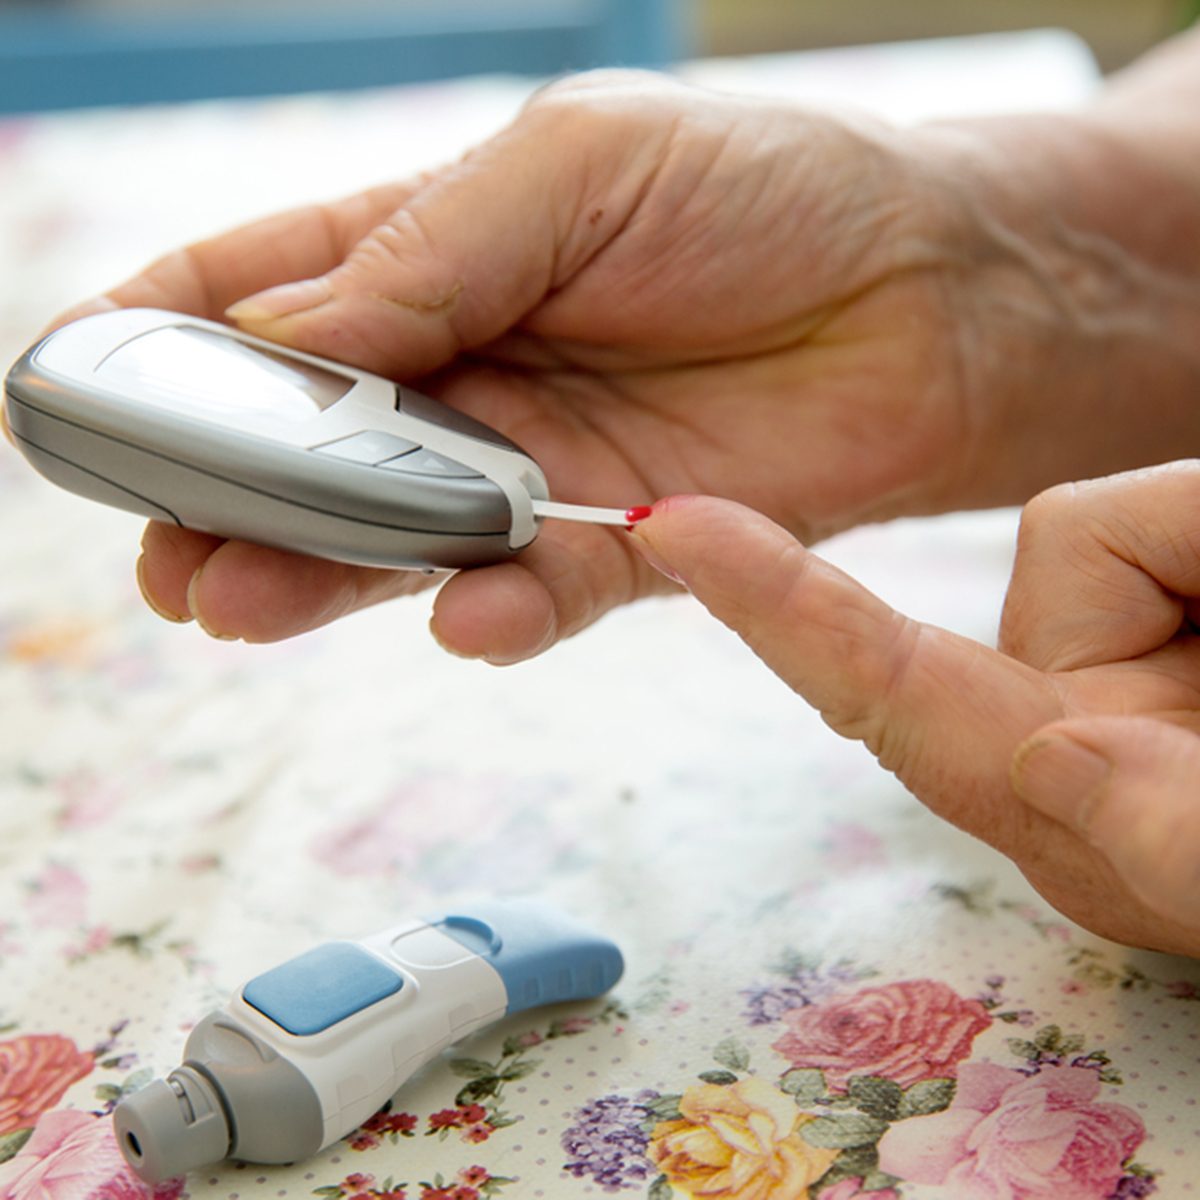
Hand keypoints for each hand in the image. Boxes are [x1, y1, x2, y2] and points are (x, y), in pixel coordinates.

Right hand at [55, 68, 1199, 657]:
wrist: (927, 291)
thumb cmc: (764, 191)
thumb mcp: (580, 167)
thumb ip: (432, 252)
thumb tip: (283, 331)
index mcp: (433, 256)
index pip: (260, 299)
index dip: (164, 342)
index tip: (75, 389)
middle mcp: (466, 371)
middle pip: (306, 446)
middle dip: (223, 494)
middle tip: (159, 545)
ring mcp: (531, 466)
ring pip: (393, 538)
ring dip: (316, 574)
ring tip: (235, 602)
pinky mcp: (616, 545)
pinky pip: (531, 590)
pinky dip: (490, 608)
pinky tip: (461, 615)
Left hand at [629, 462, 1199, 954]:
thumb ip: (1176, 841)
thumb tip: (1055, 761)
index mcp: (1063, 798)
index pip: (890, 688)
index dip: (784, 609)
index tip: (673, 528)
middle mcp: (1070, 722)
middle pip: (1066, 552)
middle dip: (1168, 542)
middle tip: (1163, 646)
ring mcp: (1124, 654)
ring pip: (1118, 524)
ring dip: (1198, 538)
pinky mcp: (1166, 590)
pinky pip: (1171, 512)